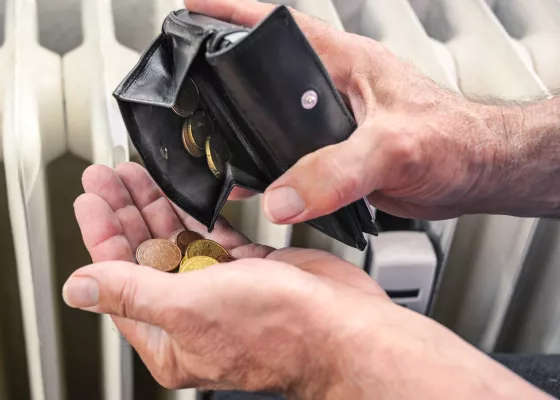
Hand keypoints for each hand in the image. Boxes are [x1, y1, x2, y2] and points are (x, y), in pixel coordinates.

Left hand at [63, 162, 546, 398]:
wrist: (344, 329)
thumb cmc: (278, 331)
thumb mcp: (187, 308)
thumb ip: (129, 293)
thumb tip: (77, 289)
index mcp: (169, 336)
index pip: (118, 277)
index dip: (101, 235)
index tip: (91, 199)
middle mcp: (192, 315)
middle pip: (145, 253)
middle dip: (124, 212)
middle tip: (106, 177)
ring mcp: (222, 291)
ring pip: (177, 240)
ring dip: (155, 205)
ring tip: (133, 173)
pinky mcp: (251, 270)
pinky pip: (212, 235)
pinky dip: (195, 212)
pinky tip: (178, 191)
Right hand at [187, 0, 526, 221]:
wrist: (477, 175)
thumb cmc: (456, 141)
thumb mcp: (394, 147)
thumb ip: (337, 170)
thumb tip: (283, 195)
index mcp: (343, 63)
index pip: (276, 27)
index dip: (230, 14)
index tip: (192, 7)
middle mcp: (331, 89)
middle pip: (263, 76)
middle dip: (223, 79)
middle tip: (189, 87)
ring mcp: (331, 123)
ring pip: (272, 121)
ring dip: (243, 132)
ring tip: (209, 142)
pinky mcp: (335, 155)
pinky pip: (288, 157)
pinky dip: (265, 170)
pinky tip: (250, 183)